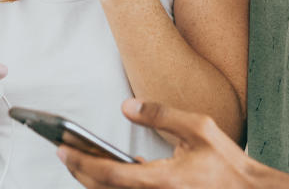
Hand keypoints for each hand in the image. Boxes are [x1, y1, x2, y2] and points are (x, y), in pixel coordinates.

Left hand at [59, 99, 277, 188]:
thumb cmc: (227, 165)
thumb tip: (127, 106)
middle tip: (62, 149)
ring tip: (78, 156)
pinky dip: (112, 183)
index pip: (109, 173)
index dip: (81, 160)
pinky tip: (109, 167)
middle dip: (80, 170)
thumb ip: (160, 114)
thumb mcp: (198, 128)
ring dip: (93, 178)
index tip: (61, 148)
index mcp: (163, 181)